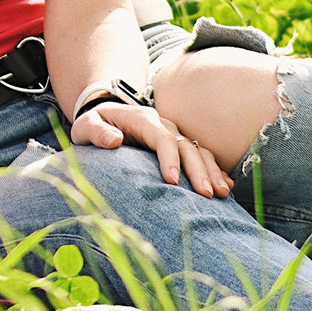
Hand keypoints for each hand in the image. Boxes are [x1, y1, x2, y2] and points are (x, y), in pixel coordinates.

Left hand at [71, 100, 232, 197]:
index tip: (173, 181)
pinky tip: (225, 186)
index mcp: (142, 120)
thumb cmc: (95, 124)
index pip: (161, 138)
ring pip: (198, 151)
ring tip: (221, 194)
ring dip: (211, 171)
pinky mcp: (179, 146)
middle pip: (186, 146)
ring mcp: (174, 134)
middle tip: (206, 195)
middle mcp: (163, 125)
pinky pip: (201, 155)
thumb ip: (96, 131)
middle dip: (198, 170)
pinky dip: (214, 169)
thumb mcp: (86, 125)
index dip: (169, 158)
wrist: (106, 116)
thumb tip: (114, 140)